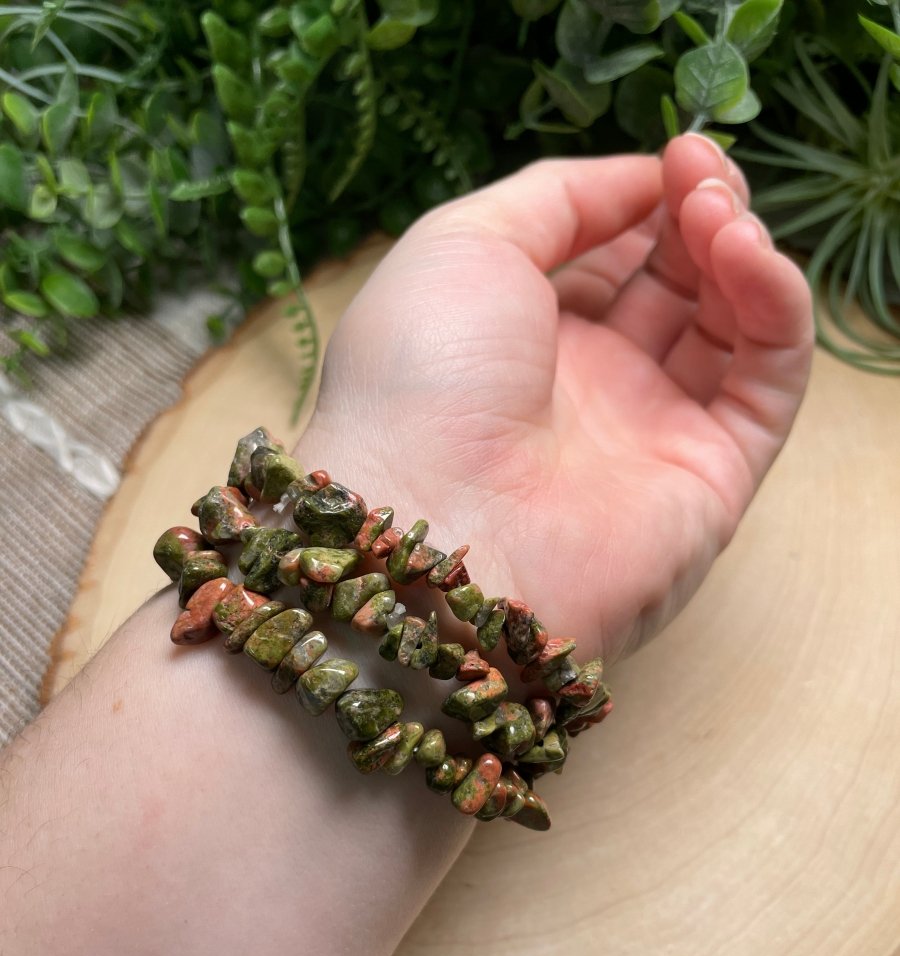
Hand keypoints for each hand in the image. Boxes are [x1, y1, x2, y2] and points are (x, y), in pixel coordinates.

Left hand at [299, 134, 812, 663]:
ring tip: (717, 207)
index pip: (611, 257)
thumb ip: (556, 198)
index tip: (671, 155)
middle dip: (698, 215)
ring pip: (730, 327)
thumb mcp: (461, 245)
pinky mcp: (711, 477)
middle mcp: (589, 387)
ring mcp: (652, 434)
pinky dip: (774, 308)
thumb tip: (644, 178)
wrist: (433, 527)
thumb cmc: (419, 380)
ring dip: (736, 251)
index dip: (646, 201)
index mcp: (520, 338)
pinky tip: (746, 253)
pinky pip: (766, 382)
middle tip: (703, 170)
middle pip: (677, 285)